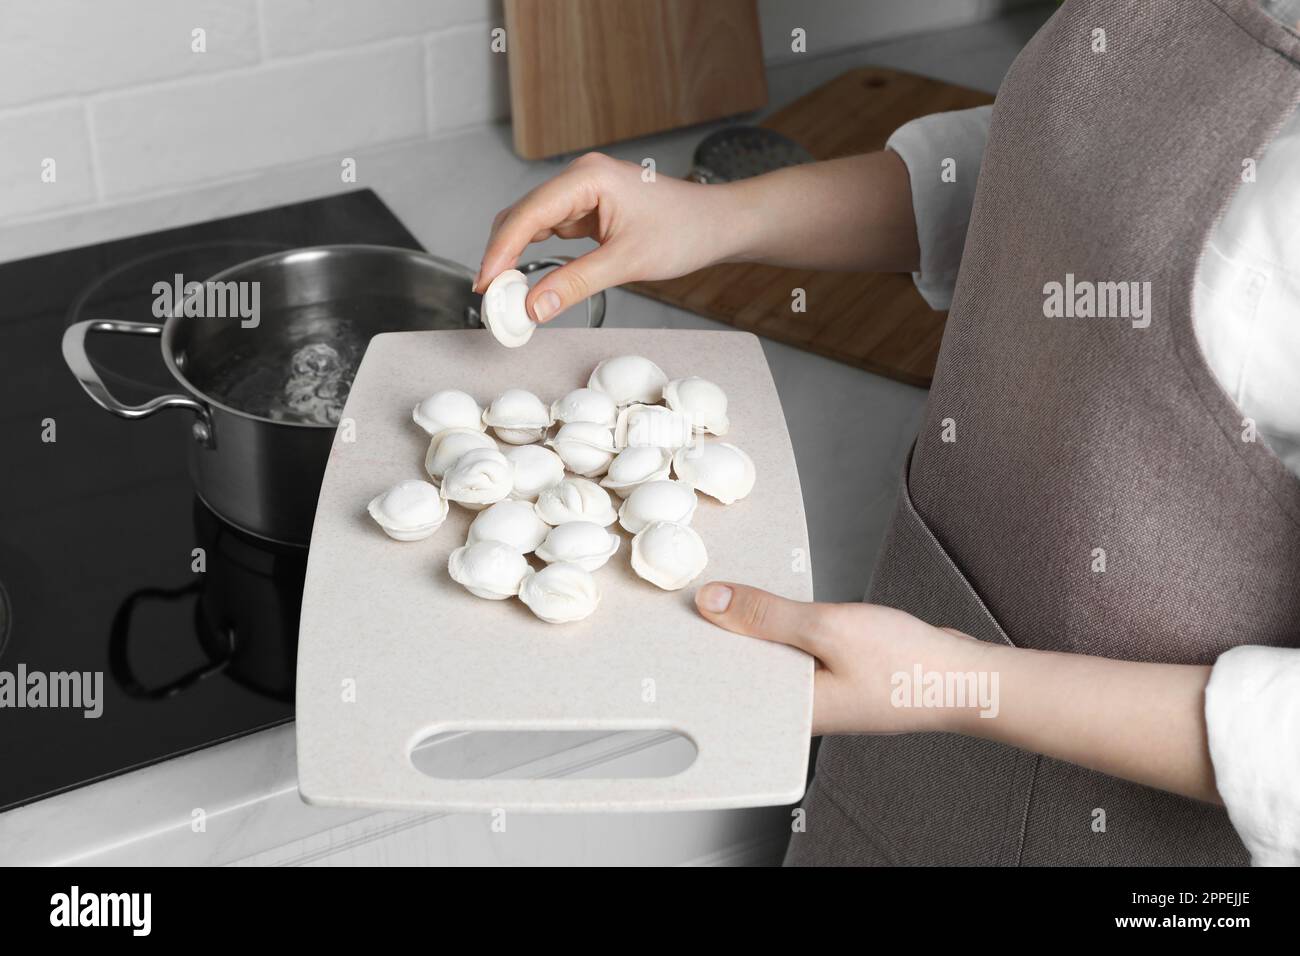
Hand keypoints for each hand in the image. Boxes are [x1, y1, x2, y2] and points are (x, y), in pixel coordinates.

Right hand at [474, 152, 742, 322]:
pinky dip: (536, 256)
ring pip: (532, 225)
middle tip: (491, 296)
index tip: (485, 284)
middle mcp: (579, 179)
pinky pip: (551, 232)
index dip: (500, 251)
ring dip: (516, 257)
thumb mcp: (627, 262)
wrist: (718, 225)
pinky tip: (529, 280)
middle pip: (521, 215)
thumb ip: (575, 283)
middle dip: (502, 255)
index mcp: (587, 177)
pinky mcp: (588, 211)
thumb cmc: (685, 231)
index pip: (528, 213)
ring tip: (506, 294)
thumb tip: (532, 307)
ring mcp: (582, 194)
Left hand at [694, 581, 981, 735]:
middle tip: (699, 594)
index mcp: (791, 712)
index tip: (677, 617)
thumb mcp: (829, 629)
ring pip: (771, 658)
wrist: (968, 680)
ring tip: (730, 594)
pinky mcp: (836, 678)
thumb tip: (714, 603)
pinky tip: (777, 606)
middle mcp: (801, 709)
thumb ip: (768, 616)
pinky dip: (784, 628)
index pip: (726, 684)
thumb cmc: (910, 667)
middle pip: (745, 670)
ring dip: (755, 627)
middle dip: (723, 633)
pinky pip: (796, 651)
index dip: (700, 649)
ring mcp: (820, 695)